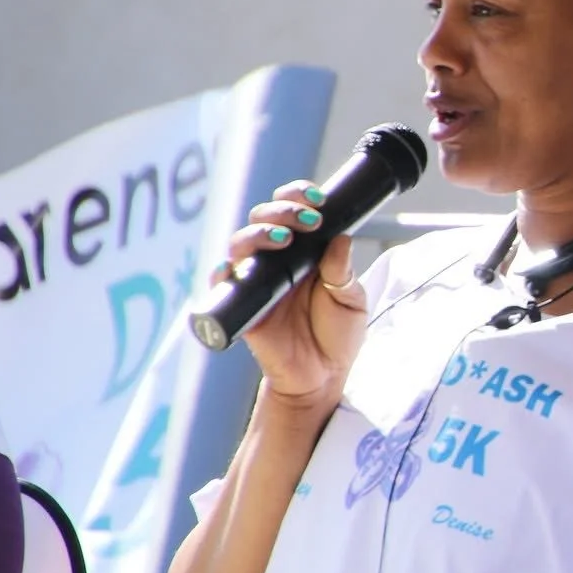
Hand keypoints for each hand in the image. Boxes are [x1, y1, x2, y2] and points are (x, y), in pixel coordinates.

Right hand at [209, 181, 366, 403]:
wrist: (322, 376)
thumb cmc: (337, 335)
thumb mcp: (351, 300)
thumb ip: (343, 271)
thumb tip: (341, 238)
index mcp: (303, 251)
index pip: (292, 210)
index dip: (297, 196)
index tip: (318, 200)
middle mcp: (275, 260)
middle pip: (262, 219)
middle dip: (281, 210)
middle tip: (308, 220)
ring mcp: (255, 280)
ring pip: (240, 243)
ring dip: (257, 233)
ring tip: (283, 239)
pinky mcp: (240, 305)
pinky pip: (221, 283)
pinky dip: (223, 272)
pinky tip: (235, 268)